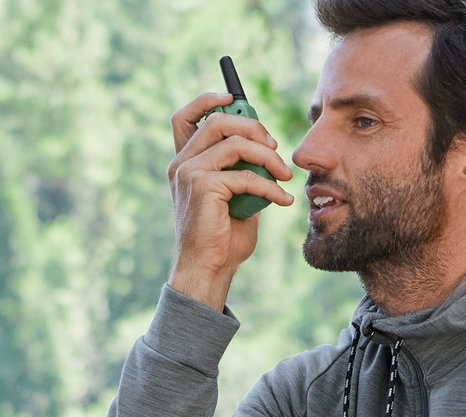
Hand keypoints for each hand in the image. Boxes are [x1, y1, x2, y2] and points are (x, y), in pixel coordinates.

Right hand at [167, 93, 293, 310]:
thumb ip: (241, 169)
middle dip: (253, 126)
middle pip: (217, 120)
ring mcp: (189, 174)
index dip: (208, 100)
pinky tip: (282, 200)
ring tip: (284, 176)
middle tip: (274, 147)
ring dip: (268, 157)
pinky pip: (245, 175)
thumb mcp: (233, 195)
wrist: (208, 268)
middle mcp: (181, 164)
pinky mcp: (203, 186)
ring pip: (235, 143)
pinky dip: (270, 187)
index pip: (185, 117)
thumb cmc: (221, 238)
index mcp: (184, 163)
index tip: (234, 98)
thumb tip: (265, 147)